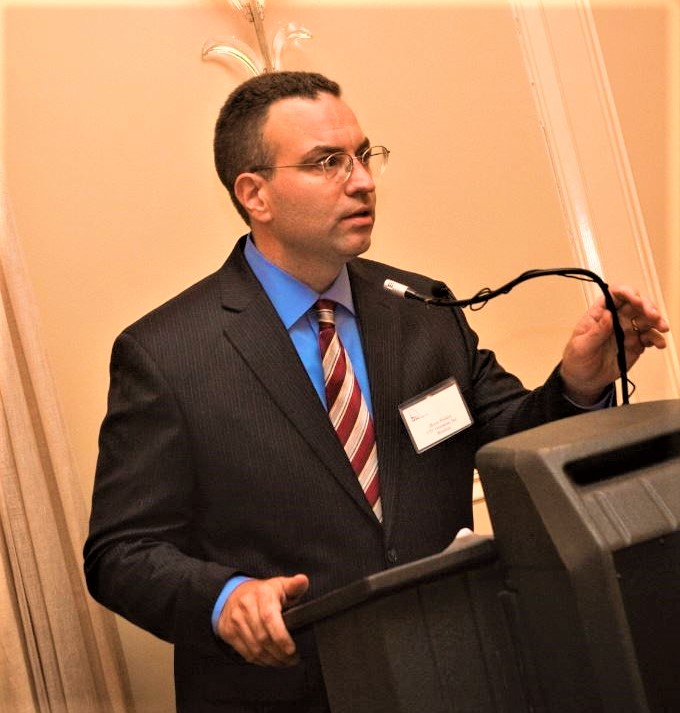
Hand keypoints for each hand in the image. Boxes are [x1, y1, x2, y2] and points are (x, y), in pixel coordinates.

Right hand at [216, 574, 308, 666]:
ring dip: (271, 660)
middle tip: (293, 659)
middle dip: (280, 653)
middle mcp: (246, 606)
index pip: (270, 618)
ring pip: (254, 648)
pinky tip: (270, 660)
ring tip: (284, 662)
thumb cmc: (262, 592)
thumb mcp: (280, 585)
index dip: (281, 637)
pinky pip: (245, 653)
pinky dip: (260, 661)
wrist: (232, 593)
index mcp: (263, 594)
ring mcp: (236, 620)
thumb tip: (303, 580)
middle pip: (263, 637)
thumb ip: (294, 585)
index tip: (292, 650)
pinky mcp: (228, 632)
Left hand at [560, 285, 668, 404]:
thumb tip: (608, 314)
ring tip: (662, 329)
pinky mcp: (635, 344)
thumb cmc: (577, 360)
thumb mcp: (581, 347)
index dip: (628, 293)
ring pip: (646, 319)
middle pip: (635, 304)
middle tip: (654, 317)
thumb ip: (596, 332)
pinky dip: (656, 338)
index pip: (615, 295)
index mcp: (599, 314)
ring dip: (656, 321)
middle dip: (647, 307)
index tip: (637, 301)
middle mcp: (615, 319)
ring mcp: (627, 331)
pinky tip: (659, 343)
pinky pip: (649, 337)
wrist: (584, 380)